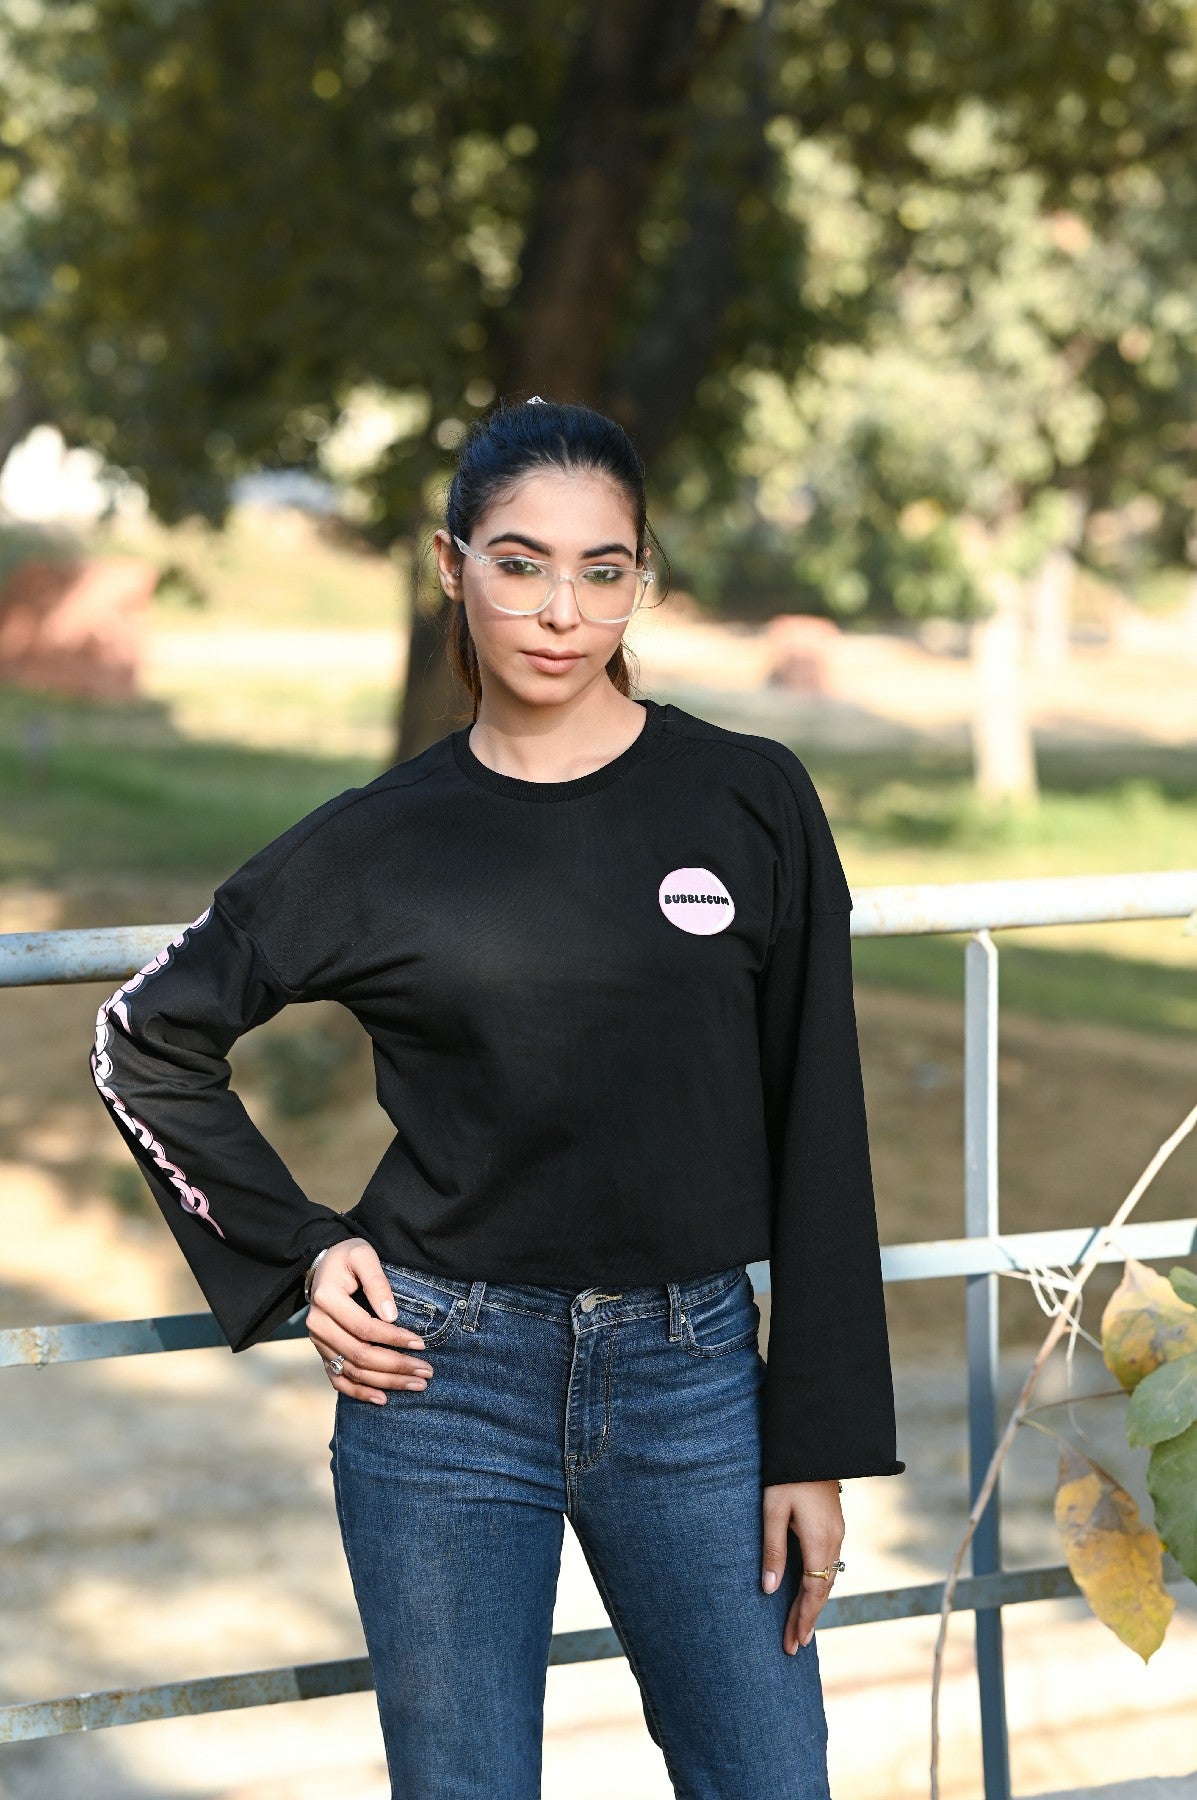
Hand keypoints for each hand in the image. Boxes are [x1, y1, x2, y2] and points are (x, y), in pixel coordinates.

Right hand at [305, 1238, 435, 1403]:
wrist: (324, 1265)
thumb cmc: (349, 1257)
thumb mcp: (364, 1255)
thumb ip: (377, 1282)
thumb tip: (391, 1316)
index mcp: (327, 1299)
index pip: (364, 1328)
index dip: (393, 1338)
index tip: (421, 1343)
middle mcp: (318, 1324)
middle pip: (359, 1355)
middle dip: (396, 1366)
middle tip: (427, 1372)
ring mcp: (318, 1342)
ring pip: (352, 1371)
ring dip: (386, 1382)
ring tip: (417, 1384)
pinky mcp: (323, 1352)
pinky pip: (338, 1379)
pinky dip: (359, 1392)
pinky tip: (382, 1399)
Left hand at [761, 1479, 843, 1652]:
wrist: (811, 1444)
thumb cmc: (786, 1476)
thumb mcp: (773, 1511)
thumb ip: (773, 1550)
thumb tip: (770, 1590)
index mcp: (820, 1542)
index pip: (813, 1592)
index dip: (803, 1619)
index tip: (794, 1643)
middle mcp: (834, 1540)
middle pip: (822, 1590)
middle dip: (808, 1618)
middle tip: (794, 1645)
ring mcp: (837, 1532)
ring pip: (828, 1577)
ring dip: (814, 1603)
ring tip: (801, 1625)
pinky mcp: (833, 1524)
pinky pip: (828, 1563)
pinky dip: (819, 1584)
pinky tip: (809, 1590)